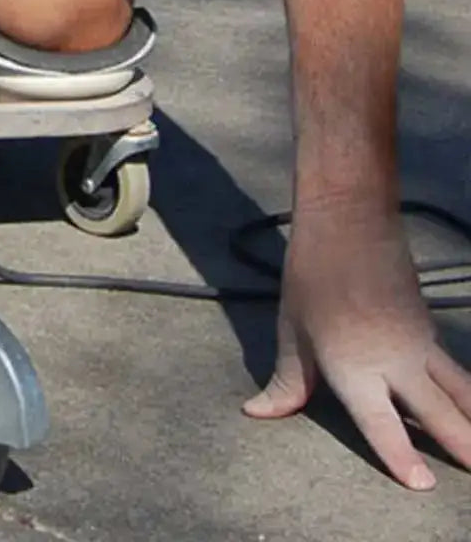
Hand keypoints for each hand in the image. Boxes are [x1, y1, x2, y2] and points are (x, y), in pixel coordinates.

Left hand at [244, 205, 470, 489]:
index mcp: (351, 366)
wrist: (347, 221)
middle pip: (438, 413)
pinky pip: (456, 373)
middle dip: (464, 446)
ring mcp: (418, 345)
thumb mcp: (291, 330)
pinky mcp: (429, 331)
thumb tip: (257, 414)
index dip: (400, 455)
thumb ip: (286, 380)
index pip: (380, 421)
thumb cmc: (310, 276)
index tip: (424, 486)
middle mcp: (393, 362)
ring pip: (460, 393)